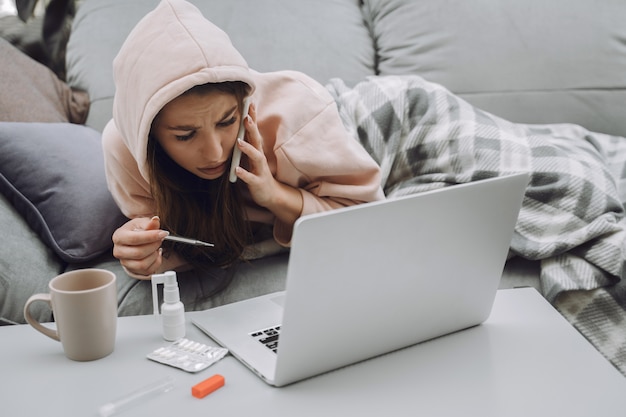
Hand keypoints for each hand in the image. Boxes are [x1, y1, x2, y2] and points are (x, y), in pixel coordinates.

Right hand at [111, 216, 167, 277]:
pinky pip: (148, 270)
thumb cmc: (136, 231)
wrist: (133, 242)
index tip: (163, 233)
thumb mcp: (142, 223)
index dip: (151, 236)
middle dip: (154, 245)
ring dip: (154, 254)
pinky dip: (156, 262)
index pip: (135, 238)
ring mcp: (125, 262)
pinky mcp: (133, 270)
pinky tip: (155, 254)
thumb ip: (149, 223)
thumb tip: (155, 220)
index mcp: (119, 237)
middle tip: (160, 239)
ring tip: (156, 247)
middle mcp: (119, 251)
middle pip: (139, 253)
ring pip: (143, 264)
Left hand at [235, 104, 302, 225]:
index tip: (249, 103)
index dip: (253, 118)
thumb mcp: (252, 158)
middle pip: (257, 140)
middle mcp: (260, 158)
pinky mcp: (258, 183)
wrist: (271, 195)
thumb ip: (246, 145)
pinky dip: (244, 174)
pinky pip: (250, 178)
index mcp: (257, 151)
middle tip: (246, 116)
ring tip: (238, 142)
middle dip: (252, 128)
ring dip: (248, 149)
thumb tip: (236, 129)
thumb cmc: (259, 174)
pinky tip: (236, 170)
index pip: (254, 131)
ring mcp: (260, 170)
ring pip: (256, 158)